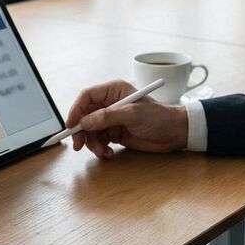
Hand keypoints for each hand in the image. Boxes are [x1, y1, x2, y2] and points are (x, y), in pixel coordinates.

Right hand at [64, 80, 188, 158]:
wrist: (174, 133)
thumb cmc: (158, 118)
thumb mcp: (133, 114)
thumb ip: (107, 117)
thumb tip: (85, 122)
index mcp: (114, 91)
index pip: (87, 96)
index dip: (76, 110)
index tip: (70, 125)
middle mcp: (110, 104)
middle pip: (85, 115)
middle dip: (81, 131)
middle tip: (78, 146)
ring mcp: (111, 119)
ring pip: (90, 131)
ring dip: (92, 143)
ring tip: (102, 152)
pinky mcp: (115, 133)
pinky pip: (99, 141)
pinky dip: (100, 149)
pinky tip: (109, 154)